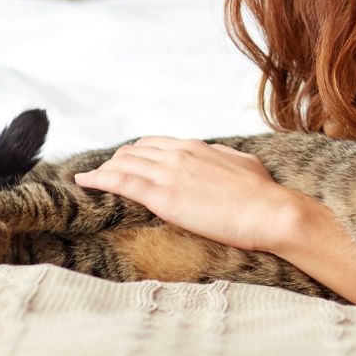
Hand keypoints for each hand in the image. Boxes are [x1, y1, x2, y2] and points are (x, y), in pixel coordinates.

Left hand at [73, 137, 301, 252]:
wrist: (271, 212)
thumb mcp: (243, 163)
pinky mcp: (163, 197)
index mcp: (196, 147)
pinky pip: (121, 183)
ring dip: (104, 170)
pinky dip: (99, 180)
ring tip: (90, 178)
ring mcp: (169, 174)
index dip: (137, 152)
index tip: (128, 160)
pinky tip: (85, 181)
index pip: (155, 143)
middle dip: (116, 161)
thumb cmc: (264, 194)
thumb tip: (216, 156)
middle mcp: (178, 155)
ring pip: (123, 164)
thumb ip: (222, 157)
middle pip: (134, 152)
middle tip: (105, 172)